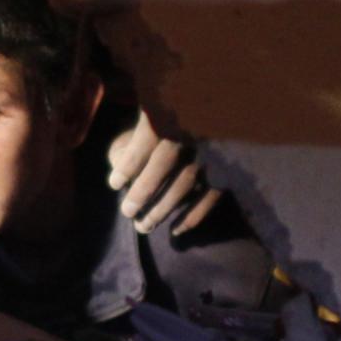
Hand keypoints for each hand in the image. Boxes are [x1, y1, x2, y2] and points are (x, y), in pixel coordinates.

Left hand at [107, 110, 220, 234]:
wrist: (217, 114)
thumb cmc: (165, 122)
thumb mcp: (143, 121)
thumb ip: (128, 141)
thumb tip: (120, 166)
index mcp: (171, 111)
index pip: (147, 137)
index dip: (129, 163)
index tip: (114, 184)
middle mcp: (191, 128)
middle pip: (164, 162)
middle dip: (143, 190)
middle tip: (127, 212)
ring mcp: (210, 150)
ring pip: (186, 181)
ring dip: (163, 208)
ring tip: (143, 226)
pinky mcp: (226, 169)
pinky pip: (210, 196)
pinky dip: (193, 216)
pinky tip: (175, 230)